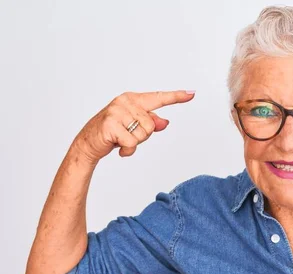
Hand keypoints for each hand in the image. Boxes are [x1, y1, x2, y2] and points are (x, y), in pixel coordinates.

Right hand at [73, 90, 194, 162]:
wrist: (88, 143)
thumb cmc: (113, 133)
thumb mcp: (134, 127)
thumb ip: (151, 123)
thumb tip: (165, 122)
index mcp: (133, 99)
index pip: (159, 98)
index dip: (177, 97)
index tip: (192, 93)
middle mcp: (125, 102)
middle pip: (152, 125)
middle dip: (142, 136)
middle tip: (126, 135)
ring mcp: (117, 112)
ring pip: (143, 134)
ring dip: (134, 143)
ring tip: (120, 139)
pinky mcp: (111, 124)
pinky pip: (132, 143)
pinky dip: (127, 150)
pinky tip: (117, 147)